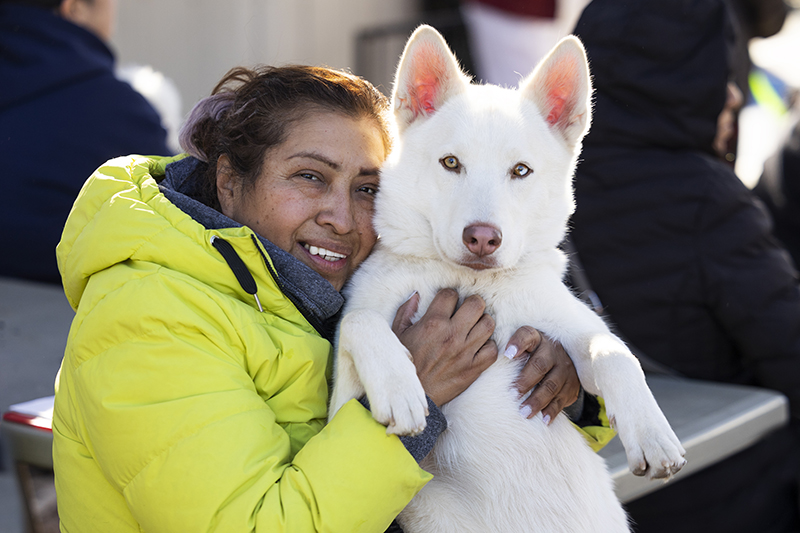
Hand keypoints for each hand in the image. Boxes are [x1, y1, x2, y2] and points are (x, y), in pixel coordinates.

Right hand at [392, 289, 497, 406]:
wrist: (412, 396)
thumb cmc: (404, 365)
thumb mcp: (397, 335)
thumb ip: (406, 312)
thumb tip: (416, 295)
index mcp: (432, 323)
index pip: (450, 294)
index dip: (449, 296)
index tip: (448, 303)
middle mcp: (451, 335)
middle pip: (476, 304)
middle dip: (472, 303)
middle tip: (467, 311)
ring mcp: (465, 352)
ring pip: (488, 324)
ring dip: (482, 322)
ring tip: (475, 327)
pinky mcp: (473, 369)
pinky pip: (492, 349)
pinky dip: (488, 346)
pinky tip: (478, 346)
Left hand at [505, 327, 579, 424]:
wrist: (563, 359)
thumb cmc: (532, 354)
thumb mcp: (523, 346)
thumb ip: (507, 350)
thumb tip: (479, 361)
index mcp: (537, 339)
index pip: (528, 335)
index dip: (518, 342)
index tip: (507, 354)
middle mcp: (553, 351)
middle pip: (540, 365)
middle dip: (526, 380)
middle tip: (512, 394)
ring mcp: (565, 369)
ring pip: (552, 385)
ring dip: (538, 400)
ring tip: (524, 412)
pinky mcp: (572, 385)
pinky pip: (562, 399)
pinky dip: (553, 410)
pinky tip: (543, 419)